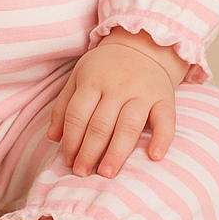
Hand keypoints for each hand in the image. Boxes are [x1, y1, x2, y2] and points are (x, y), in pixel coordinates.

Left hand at [48, 35, 179, 178]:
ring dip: (117, 152)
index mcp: (92, 80)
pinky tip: (154, 157)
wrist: (142, 45)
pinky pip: (165, 121)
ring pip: (129, 126)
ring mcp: (142, 92)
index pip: (78, 114)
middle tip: (82, 173)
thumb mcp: (79, 77)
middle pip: (101, 124)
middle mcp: (117, 86)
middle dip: (89, 151)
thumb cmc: (105, 67)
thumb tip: (53, 138)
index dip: (71, 140)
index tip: (68, 162)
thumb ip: (64, 106)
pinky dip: (161, 139)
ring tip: (106, 173)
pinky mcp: (164, 99)